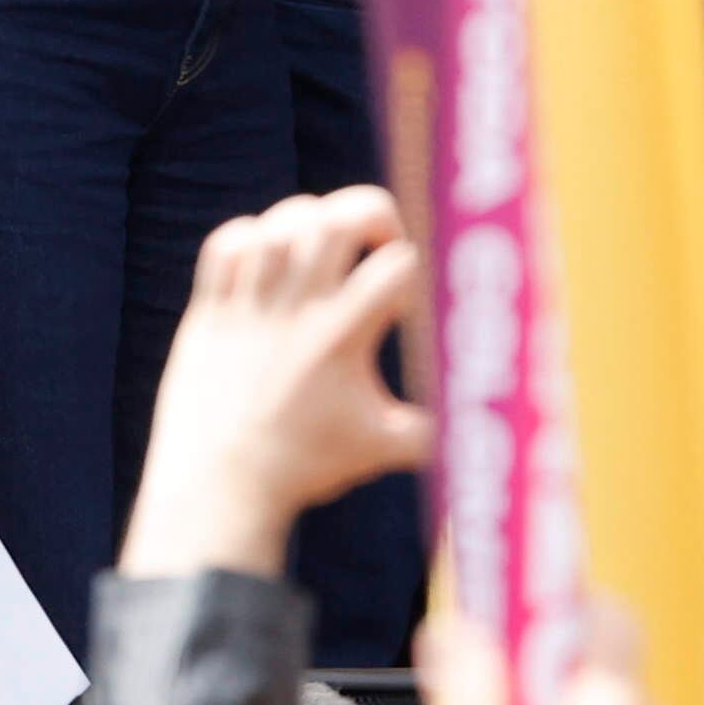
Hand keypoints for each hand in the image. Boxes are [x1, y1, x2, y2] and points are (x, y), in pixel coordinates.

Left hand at [124, 187, 429, 576]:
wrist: (219, 488)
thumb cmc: (308, 468)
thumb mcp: (384, 448)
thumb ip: (439, 427)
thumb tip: (493, 419)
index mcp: (342, 340)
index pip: (399, 266)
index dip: (420, 270)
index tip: (410, 301)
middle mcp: (295, 313)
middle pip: (337, 218)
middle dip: (373, 216)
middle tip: (379, 243)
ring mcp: (249, 309)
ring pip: (281, 222)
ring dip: (313, 224)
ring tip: (324, 253)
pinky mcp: (210, 313)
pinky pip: (227, 243)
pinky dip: (254, 239)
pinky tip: (273, 266)